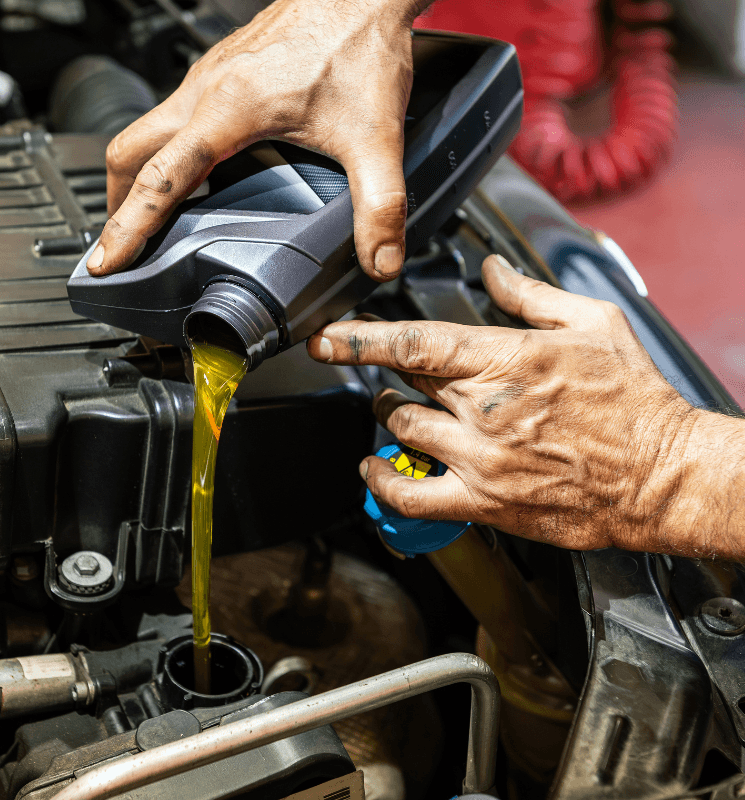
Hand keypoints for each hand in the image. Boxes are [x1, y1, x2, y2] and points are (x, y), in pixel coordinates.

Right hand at [88, 0, 425, 278]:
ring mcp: (209, 79)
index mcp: (226, 109)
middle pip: (129, 152)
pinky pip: (173, 120)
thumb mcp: (375, 139)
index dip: (129, 229)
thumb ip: (381, 207)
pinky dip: (164, 156)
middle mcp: (205, 90)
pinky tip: (192, 179)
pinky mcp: (223, 75)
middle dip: (117, 206)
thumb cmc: (359, 44)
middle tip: (118, 250)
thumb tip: (381, 262)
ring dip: (135, 179)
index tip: (107, 263)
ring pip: (147, 132)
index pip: (158, 180)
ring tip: (145, 223)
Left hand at [307, 254, 735, 555]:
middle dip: (396, 374)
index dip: (362, 337)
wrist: (661, 476)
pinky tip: (373, 470)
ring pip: (402, 429)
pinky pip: (412, 497)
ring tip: (402, 411)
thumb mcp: (593, 323)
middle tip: (408, 375)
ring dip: (392, 416)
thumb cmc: (634, 401)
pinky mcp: (484, 502)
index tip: (328, 336)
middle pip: (406, 382)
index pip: (415, 342)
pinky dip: (382, 484)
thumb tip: (492, 270)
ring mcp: (480, 459)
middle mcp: (484, 410)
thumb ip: (530, 294)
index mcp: (507, 360)